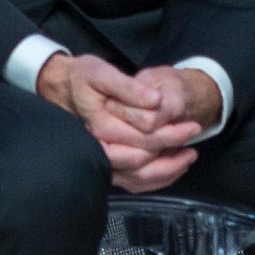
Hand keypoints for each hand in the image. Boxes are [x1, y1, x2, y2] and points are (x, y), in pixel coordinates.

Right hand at [35, 51, 206, 191]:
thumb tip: (155, 100)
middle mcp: (98, 151)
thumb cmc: (81, 78)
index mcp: (100, 128)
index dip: (171, 135)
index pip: (142, 141)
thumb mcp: (100, 72)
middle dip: (173, 154)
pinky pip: (132, 182)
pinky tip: (171, 168)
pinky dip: (155, 179)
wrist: (60, 87)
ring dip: (167, 171)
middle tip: (194, 138)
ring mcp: (101, 162)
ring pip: (138, 179)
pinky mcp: (106, 166)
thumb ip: (128, 87)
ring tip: (188, 157)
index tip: (192, 126)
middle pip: (142, 163)